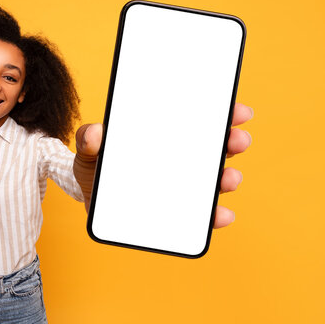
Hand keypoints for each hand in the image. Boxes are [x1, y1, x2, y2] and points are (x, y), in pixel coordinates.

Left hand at [74, 102, 253, 228]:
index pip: (200, 120)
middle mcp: (181, 159)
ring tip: (228, 178)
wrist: (91, 198)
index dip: (223, 113)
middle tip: (236, 140)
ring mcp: (182, 186)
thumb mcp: (89, 151)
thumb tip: (95, 132)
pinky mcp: (178, 212)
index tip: (237, 110)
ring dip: (227, 178)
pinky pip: (202, 214)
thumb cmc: (96, 166)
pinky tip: (220, 214)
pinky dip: (215, 214)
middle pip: (215, 148)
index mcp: (166, 136)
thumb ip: (88, 140)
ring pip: (214, 180)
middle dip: (232, 142)